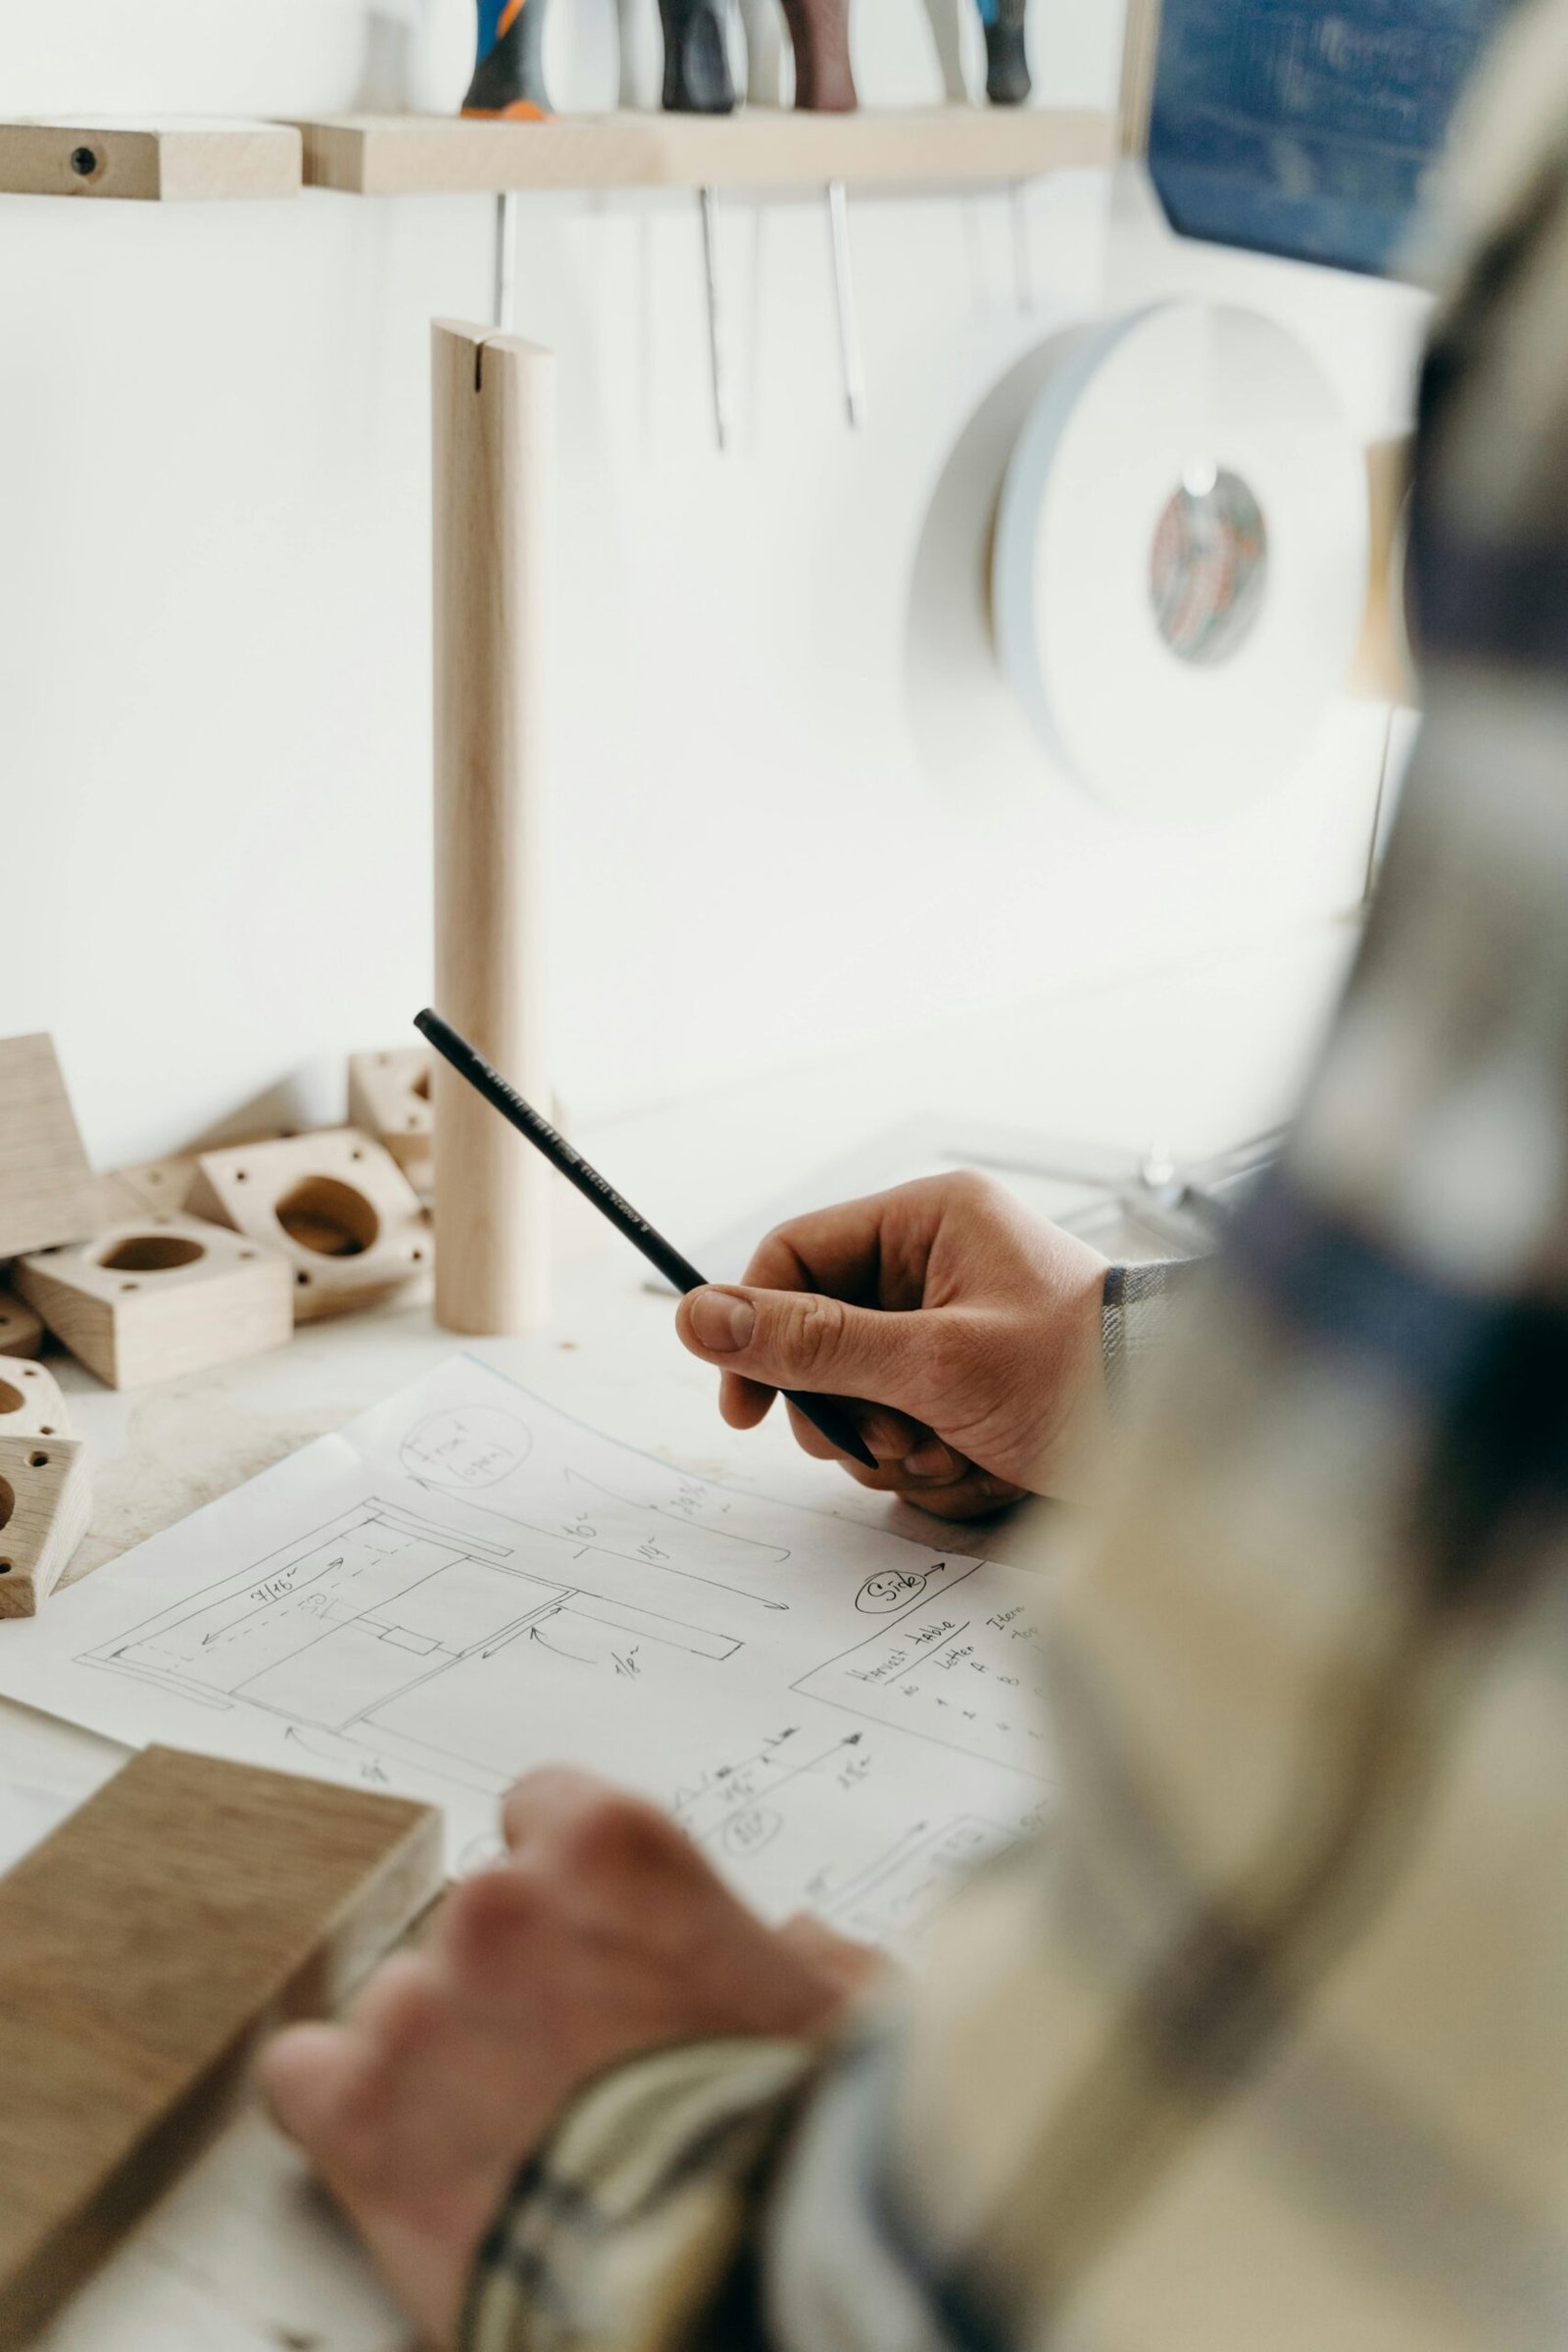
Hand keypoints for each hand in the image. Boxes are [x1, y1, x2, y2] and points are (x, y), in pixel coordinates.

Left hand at [260, 1769, 879, 2351]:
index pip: (544, 1809)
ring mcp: (418, 2001)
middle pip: (474, 1921)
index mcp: (618, 1849)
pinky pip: (302, 2078)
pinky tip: (401, 2160)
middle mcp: (502, 1900)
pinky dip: (341, 2115)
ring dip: (439, 2061)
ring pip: (399, 2006)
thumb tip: (800, 1950)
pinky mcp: (359, 2110)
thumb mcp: (842, 2020)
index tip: (585, 1943)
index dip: (566, 1888)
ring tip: (506, 2146)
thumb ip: (807, 1961)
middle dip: (511, 1986)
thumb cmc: (793, 2140)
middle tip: (565, 2070)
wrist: (723, 2269)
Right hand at [676, 1173, 1108, 1516]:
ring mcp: (951, 1321)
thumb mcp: (929, 1363)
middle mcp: (935, 1261)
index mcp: (928, 1220)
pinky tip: (967, 1462)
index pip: (794, 1257)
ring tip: (942, 1453)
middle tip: (881, 1443)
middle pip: (818, 1334)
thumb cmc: (1075, 1376)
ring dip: (884, 1440)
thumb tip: (699, 1319)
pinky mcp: (966, 1377)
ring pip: (855, 1389)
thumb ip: (810, 1344)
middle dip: (842, 1406)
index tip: (744, 1409)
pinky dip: (921, 1455)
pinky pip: (899, 1418)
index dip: (754, 1329)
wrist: (1173, 1437)